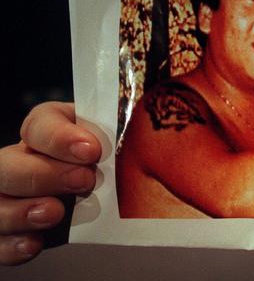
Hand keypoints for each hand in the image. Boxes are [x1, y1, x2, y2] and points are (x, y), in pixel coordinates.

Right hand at [0, 102, 100, 264]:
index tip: (91, 151)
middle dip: (43, 175)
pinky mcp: (12, 230)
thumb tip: (125, 138)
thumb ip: (113, 136)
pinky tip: (35, 242)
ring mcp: (11, 195)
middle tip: (83, 182)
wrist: (114, 190)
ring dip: (20, 211)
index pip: (39, 125)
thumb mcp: (114, 141)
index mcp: (48, 131)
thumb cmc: (111, 159)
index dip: (59, 137)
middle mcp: (21, 160)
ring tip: (56, 213)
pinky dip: (12, 244)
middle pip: (6, 164)